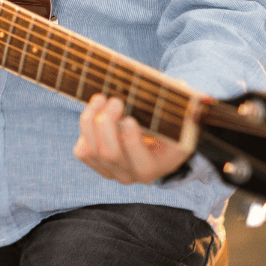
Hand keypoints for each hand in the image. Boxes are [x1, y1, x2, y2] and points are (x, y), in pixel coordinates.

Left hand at [73, 94, 192, 183]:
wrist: (155, 142)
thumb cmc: (169, 129)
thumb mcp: (181, 122)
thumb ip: (183, 110)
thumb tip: (184, 90)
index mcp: (155, 168)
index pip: (141, 163)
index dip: (131, 141)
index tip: (130, 118)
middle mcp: (131, 175)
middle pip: (110, 154)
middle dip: (107, 124)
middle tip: (114, 100)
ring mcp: (110, 171)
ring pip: (91, 151)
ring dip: (91, 120)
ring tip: (100, 98)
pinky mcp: (95, 164)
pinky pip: (81, 151)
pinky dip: (85, 130)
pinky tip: (95, 113)